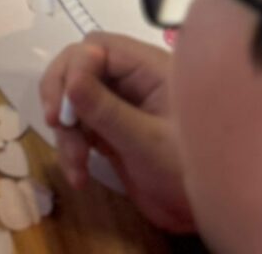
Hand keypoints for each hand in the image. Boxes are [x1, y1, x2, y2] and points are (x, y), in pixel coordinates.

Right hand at [39, 33, 193, 231]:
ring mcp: (119, 106)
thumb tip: (69, 80)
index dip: (75, 68)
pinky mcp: (111, 132)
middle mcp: (131, 79)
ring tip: (75, 166)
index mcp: (147, 67)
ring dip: (66, 131)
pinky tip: (78, 175)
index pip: (97, 48)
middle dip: (62, 93)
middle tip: (56, 123)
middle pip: (79, 66)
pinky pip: (79, 128)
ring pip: (74, 99)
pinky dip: (71, 148)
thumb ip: (107, 111)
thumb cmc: (187, 171)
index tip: (66, 106)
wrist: (205, 214)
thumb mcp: (148, 142)